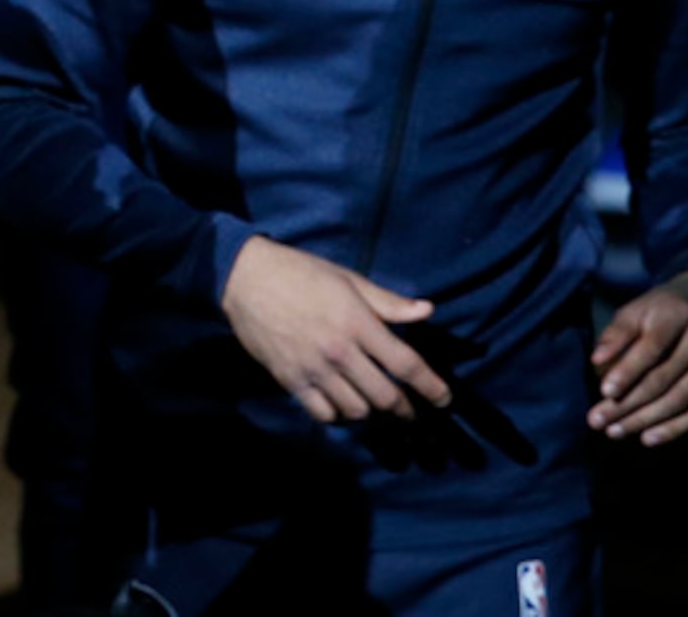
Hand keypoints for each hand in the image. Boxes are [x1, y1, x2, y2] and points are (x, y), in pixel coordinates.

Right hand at [220, 235, 451, 422]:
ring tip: (374, 405)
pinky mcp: (290, 379)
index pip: (406, 365)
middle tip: (410, 411)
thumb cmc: (300, 272)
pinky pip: (323, 413)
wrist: (243, 277)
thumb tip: (427, 310)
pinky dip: (338, 415)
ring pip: (357, 410)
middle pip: (385, 397)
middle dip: (405, 409)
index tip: (444, 398)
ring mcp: (313, 368)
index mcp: (357, 323)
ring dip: (371, 411)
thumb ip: (387, 302)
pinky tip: (341, 404)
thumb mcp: (347, 279)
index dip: (431, 387)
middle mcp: (339, 351)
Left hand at [589, 271, 687, 443]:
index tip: (604, 391)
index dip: (627, 371)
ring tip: (615, 432)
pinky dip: (675, 428)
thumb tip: (596, 360)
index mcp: (677, 316)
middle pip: (663, 379)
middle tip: (597, 421)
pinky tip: (648, 438)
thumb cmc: (663, 308)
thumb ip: (617, 333)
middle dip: (628, 404)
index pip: (651, 348)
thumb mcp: (638, 308)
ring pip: (680, 399)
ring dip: (646, 420)